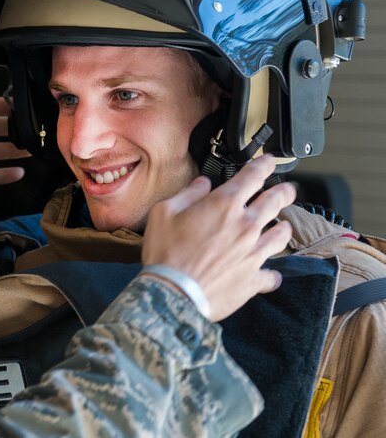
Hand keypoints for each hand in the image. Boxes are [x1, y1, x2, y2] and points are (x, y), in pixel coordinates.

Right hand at [141, 154, 295, 320]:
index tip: (270, 161)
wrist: (175, 293)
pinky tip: (270, 273)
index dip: (264, 165)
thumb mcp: (164, 213)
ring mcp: (254, 253)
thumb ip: (187, 194)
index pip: (252, 176)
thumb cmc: (166, 252)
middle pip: (275, 202)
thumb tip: (202, 184)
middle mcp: (246, 226)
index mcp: (224, 205)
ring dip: (283, 227)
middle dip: (284, 192)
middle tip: (288, 190)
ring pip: (280, 235)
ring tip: (284, 226)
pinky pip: (272, 274)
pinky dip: (271, 273)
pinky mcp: (254, 278)